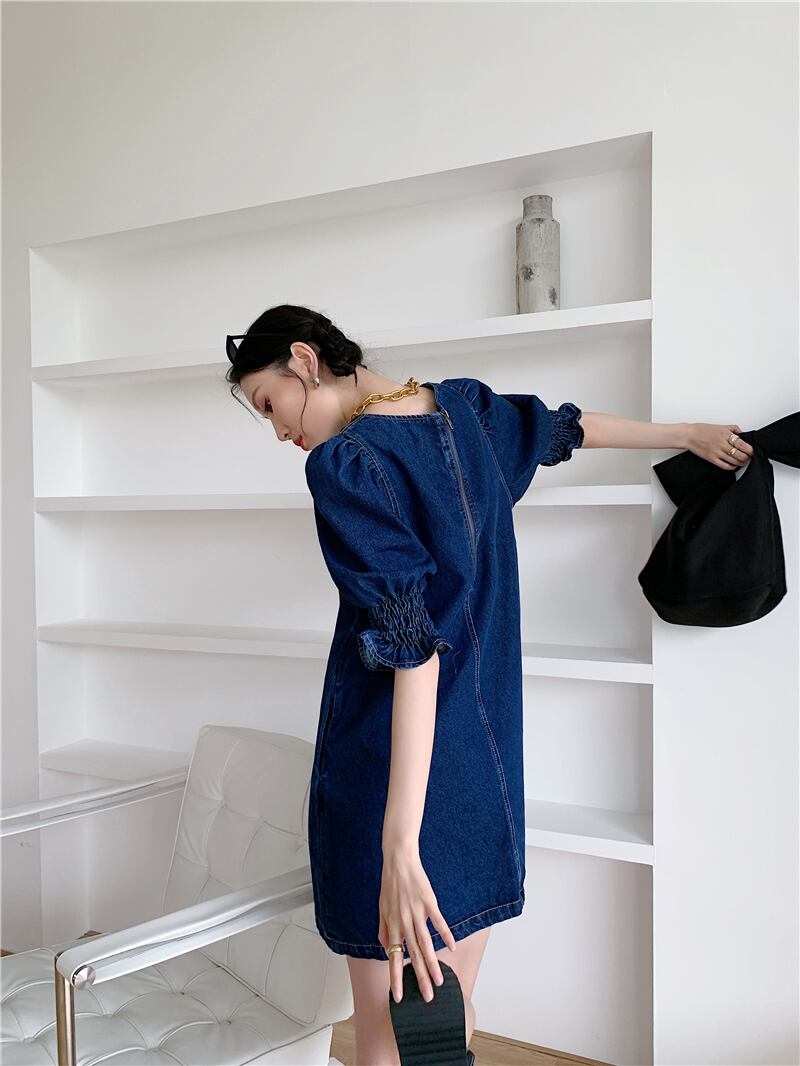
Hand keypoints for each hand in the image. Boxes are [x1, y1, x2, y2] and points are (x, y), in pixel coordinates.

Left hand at [378, 841, 455, 1003]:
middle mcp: (403, 921)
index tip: (398, 997)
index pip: (394, 958)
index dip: (395, 978)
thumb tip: (386, 948)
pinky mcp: (428, 902)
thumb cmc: (390, 884)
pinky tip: (452, 947)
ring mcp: (416, 912)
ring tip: (439, 981)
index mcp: (392, 925)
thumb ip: (383, 930)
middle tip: (427, 998)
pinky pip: (437, 921)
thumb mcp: (381, 908)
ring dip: (433, 964)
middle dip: (419, 978)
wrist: (399, 860)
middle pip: (413, 956)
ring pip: (425, 943)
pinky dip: (445, 934)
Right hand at [686, 423, 754, 469]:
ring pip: (734, 461)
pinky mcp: (711, 459)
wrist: (689, 435)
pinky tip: (734, 465)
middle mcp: (722, 444)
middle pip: (740, 454)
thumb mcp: (720, 426)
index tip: (752, 451)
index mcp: (725, 434)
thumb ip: (733, 429)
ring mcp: (716, 452)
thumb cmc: (702, 430)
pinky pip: (725, 466)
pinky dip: (732, 467)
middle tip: (749, 457)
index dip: (750, 449)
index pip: (742, 444)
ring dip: (741, 462)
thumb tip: (742, 434)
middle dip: (747, 457)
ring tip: (743, 461)